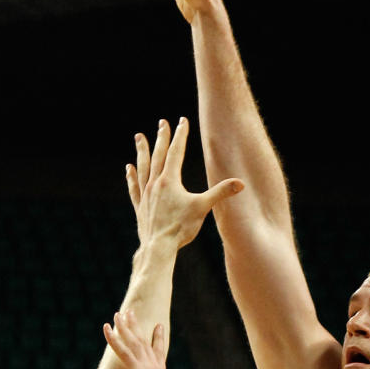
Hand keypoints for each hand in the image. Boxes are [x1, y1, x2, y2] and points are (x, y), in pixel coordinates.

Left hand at [103, 309, 173, 368]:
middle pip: (144, 342)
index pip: (159, 353)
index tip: (159, 326)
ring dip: (125, 326)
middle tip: (130, 312)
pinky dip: (114, 338)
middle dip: (137, 326)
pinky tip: (107, 328)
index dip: (158, 339)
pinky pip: (123, 351)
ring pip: (134, 342)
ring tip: (118, 313)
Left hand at [127, 116, 242, 248]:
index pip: (176, 152)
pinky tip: (129, 168)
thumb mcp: (203, 208)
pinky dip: (132, 176)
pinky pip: (134, 187)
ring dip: (142, 151)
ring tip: (138, 137)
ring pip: (143, 167)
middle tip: (162, 122)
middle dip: (161, 137)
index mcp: (170, 180)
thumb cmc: (181, 228)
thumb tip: (240, 184)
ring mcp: (145, 195)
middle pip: (158, 155)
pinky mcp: (140, 206)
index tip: (182, 120)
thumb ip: (220, 193)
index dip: (180, 135)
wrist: (158, 248)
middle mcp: (155, 184)